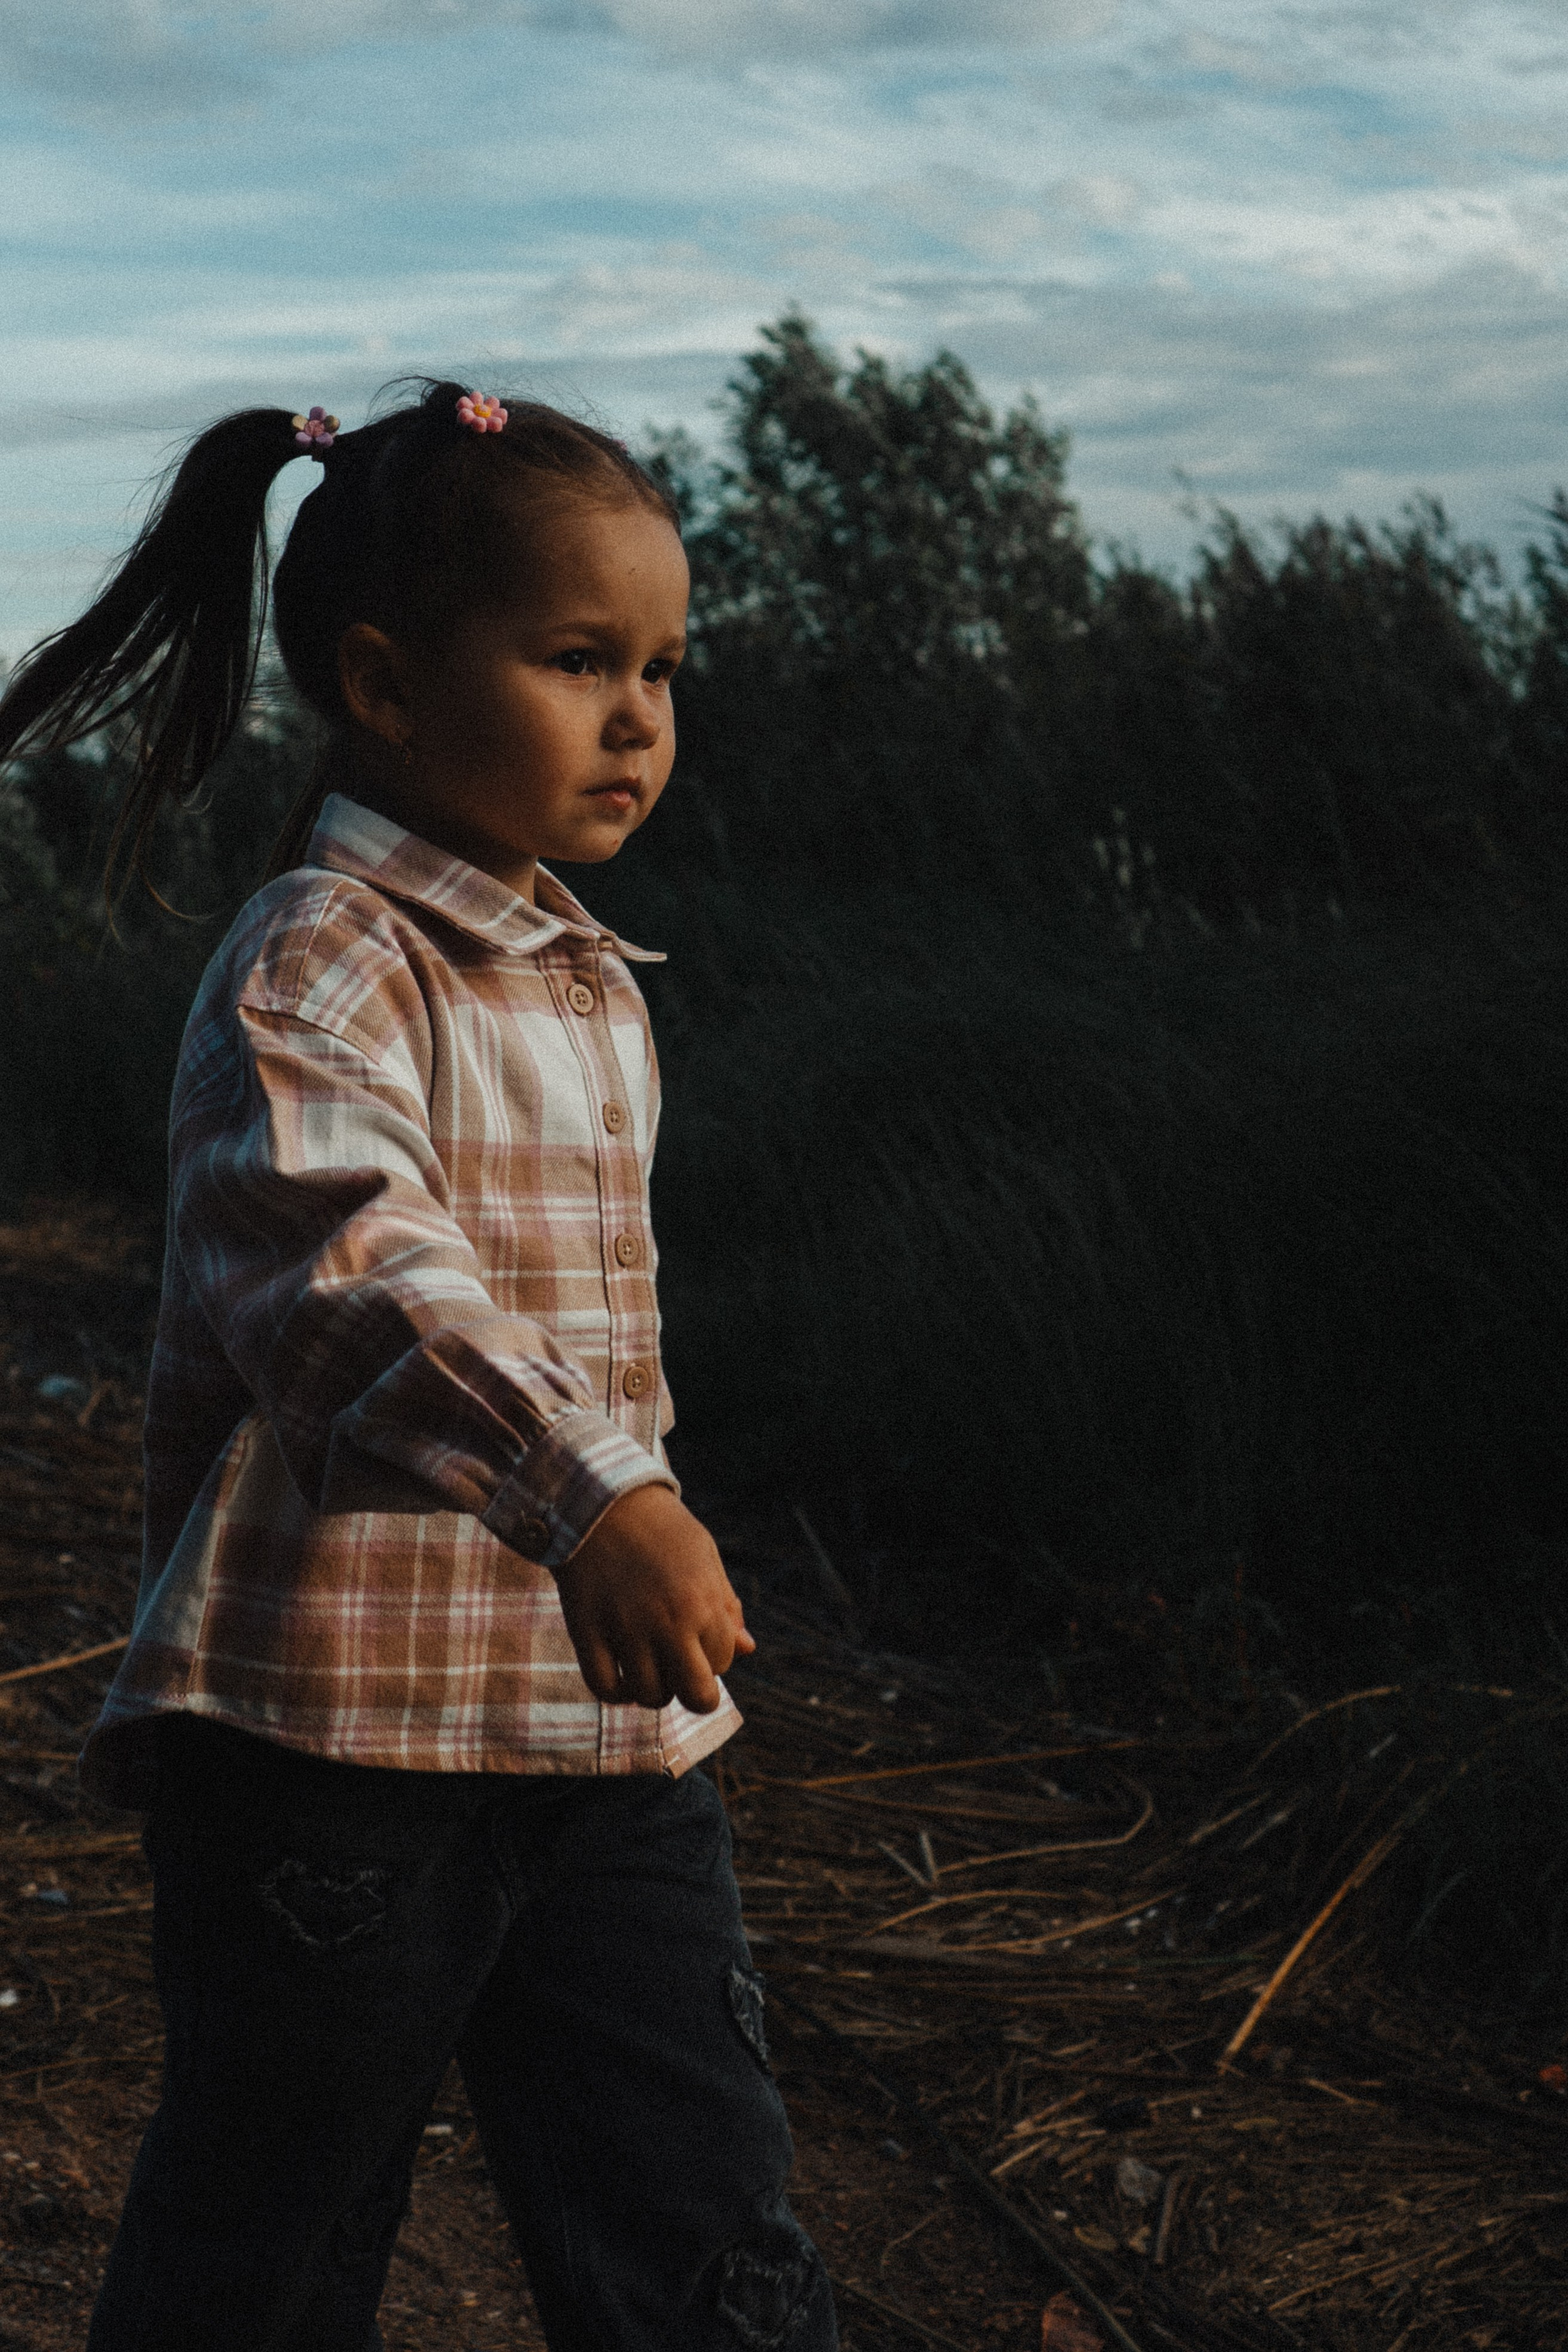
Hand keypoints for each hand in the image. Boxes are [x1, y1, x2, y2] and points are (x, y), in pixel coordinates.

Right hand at [555, 1484, 755, 1713]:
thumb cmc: (661, 1527)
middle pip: (696, 1696)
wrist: (600, 1500)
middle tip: (685, 1679)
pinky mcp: (587, 1632)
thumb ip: (725, 1606)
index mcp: (701, 1603)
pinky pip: (605, 1687)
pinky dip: (616, 1691)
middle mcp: (666, 1623)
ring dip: (655, 1690)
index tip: (699, 1638)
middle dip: (697, 1694)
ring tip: (650, 1669)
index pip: (722, 1661)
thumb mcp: (705, 1557)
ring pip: (650, 1696)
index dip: (714, 1655)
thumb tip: (747, 1649)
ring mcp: (624, 1630)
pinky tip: (622, 1677)